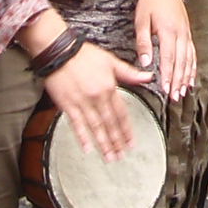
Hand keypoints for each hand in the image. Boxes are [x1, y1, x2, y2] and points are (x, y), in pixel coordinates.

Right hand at [41, 40, 153, 159]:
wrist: (60, 50)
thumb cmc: (84, 55)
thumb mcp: (111, 61)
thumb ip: (130, 73)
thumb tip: (148, 77)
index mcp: (109, 88)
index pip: (121, 114)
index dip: (126, 130)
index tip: (130, 143)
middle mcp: (97, 98)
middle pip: (110, 124)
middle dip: (116, 142)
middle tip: (121, 156)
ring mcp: (82, 103)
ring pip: (96, 127)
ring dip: (103, 144)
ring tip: (109, 157)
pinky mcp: (68, 105)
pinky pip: (77, 124)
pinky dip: (82, 137)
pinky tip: (87, 148)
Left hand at [134, 0, 196, 99]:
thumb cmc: (152, 2)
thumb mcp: (142, 20)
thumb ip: (143, 42)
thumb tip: (145, 62)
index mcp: (168, 31)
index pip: (168, 58)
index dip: (167, 76)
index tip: (165, 89)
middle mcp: (180, 34)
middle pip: (181, 63)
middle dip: (178, 82)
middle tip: (174, 97)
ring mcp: (186, 35)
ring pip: (189, 60)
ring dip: (186, 78)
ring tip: (183, 92)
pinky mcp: (188, 35)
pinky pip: (192, 54)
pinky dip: (192, 68)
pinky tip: (191, 79)